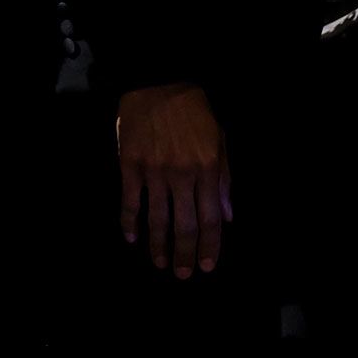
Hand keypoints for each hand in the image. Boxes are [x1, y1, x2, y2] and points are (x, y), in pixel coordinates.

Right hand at [116, 83, 231, 277]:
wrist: (159, 82)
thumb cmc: (195, 112)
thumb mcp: (220, 141)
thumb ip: (224, 179)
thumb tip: (227, 217)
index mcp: (208, 170)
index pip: (211, 219)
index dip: (210, 246)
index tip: (207, 266)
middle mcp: (182, 175)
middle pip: (185, 225)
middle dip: (185, 253)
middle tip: (183, 274)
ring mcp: (154, 171)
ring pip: (156, 218)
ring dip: (158, 245)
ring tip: (160, 262)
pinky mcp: (130, 164)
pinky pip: (129, 200)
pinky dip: (129, 221)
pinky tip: (130, 237)